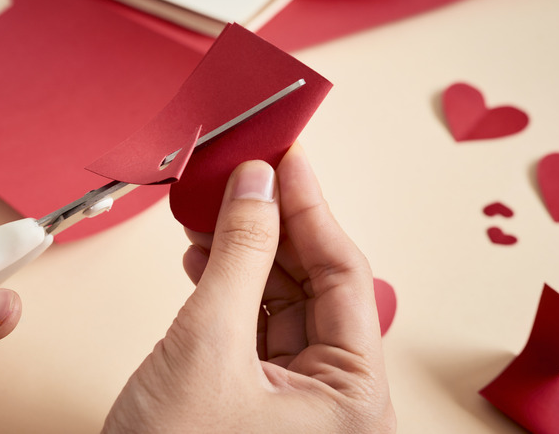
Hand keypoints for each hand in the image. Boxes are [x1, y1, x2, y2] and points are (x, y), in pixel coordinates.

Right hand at [103, 143, 394, 432]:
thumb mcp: (207, 343)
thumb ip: (239, 256)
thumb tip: (257, 186)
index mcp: (354, 399)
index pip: (344, 278)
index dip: (313, 209)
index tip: (288, 158)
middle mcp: (335, 400)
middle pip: (313, 286)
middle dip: (274, 227)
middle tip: (247, 175)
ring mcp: (295, 399)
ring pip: (280, 301)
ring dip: (246, 253)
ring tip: (215, 208)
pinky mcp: (256, 395)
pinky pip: (253, 324)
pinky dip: (229, 286)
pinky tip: (205, 254)